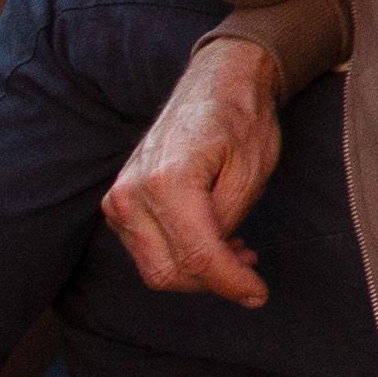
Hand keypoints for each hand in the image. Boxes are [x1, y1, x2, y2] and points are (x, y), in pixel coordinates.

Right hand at [101, 36, 288, 307]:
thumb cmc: (242, 119)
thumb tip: (218, 266)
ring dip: (197, 271)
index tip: (259, 295)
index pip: (197, 257)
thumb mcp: (251, 173)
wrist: (218, 81)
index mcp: (167, 182)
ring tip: (239, 252)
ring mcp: (118, 200)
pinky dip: (179, 255)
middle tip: (251, 269)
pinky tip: (216, 241)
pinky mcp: (119, 204)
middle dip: (213, 281)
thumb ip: (228, 224)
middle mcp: (130, 195)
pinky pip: (147, 248)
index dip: (231, 283)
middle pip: (168, 271)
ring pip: (155, 266)